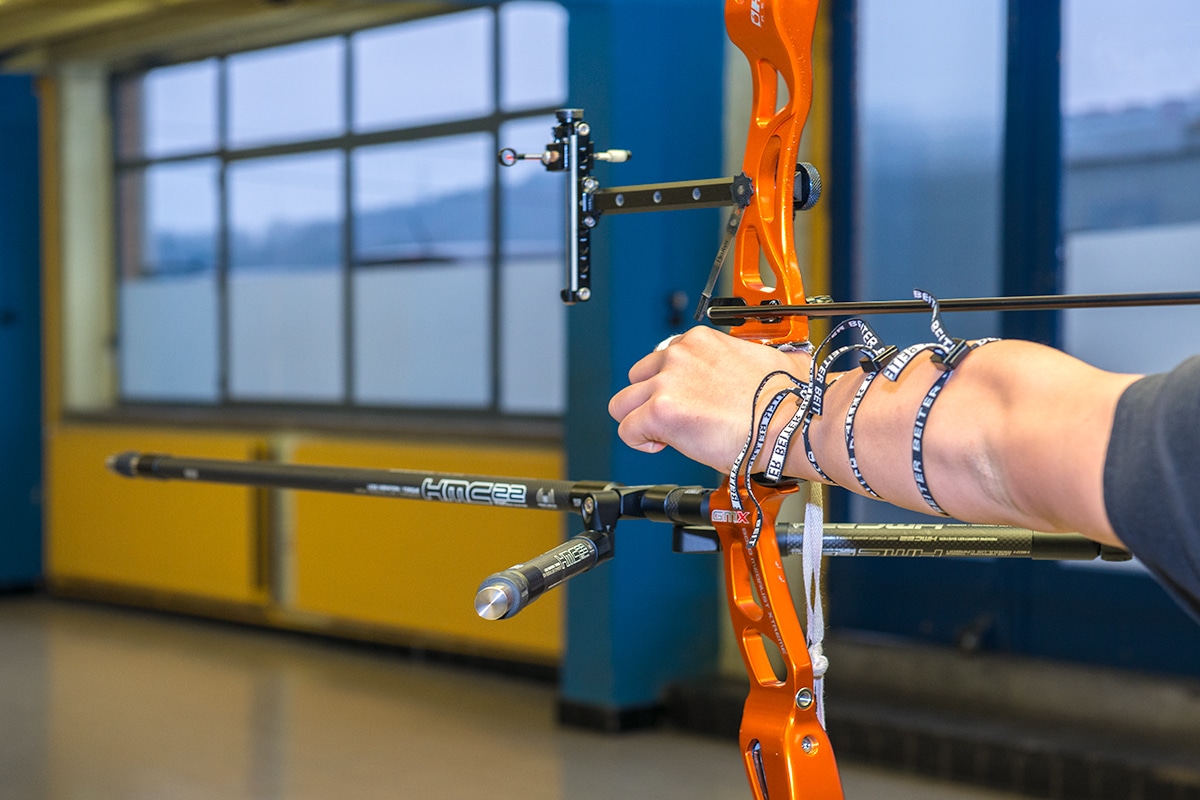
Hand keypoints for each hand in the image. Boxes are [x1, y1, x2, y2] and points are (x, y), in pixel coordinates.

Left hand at [608, 327, 811, 472]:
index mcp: (701, 341)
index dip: (671, 386)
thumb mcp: (759, 361)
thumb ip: (736, 363)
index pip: (662, 359)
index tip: (687, 402)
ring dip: (640, 421)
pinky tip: (665, 446)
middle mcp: (679, 355)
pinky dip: (641, 443)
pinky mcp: (661, 411)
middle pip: (636, 378)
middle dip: (649, 400)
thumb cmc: (787, 400)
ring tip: (667, 435)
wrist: (793, 421)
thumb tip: (754, 372)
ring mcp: (667, 382)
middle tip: (674, 421)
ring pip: (623, 404)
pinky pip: (627, 430)